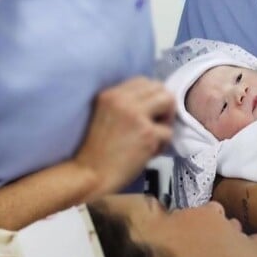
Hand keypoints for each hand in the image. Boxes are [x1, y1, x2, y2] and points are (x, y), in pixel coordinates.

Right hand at [74, 77, 174, 198]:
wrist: (88, 176)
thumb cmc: (96, 151)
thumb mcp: (104, 115)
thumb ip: (124, 105)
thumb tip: (153, 100)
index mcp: (110, 94)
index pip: (143, 81)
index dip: (151, 96)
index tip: (148, 112)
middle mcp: (122, 100)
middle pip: (159, 88)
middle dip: (163, 106)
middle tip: (155, 125)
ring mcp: (136, 115)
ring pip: (169, 102)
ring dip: (166, 120)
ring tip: (155, 136)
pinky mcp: (147, 134)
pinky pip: (168, 132)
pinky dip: (162, 145)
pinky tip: (149, 153)